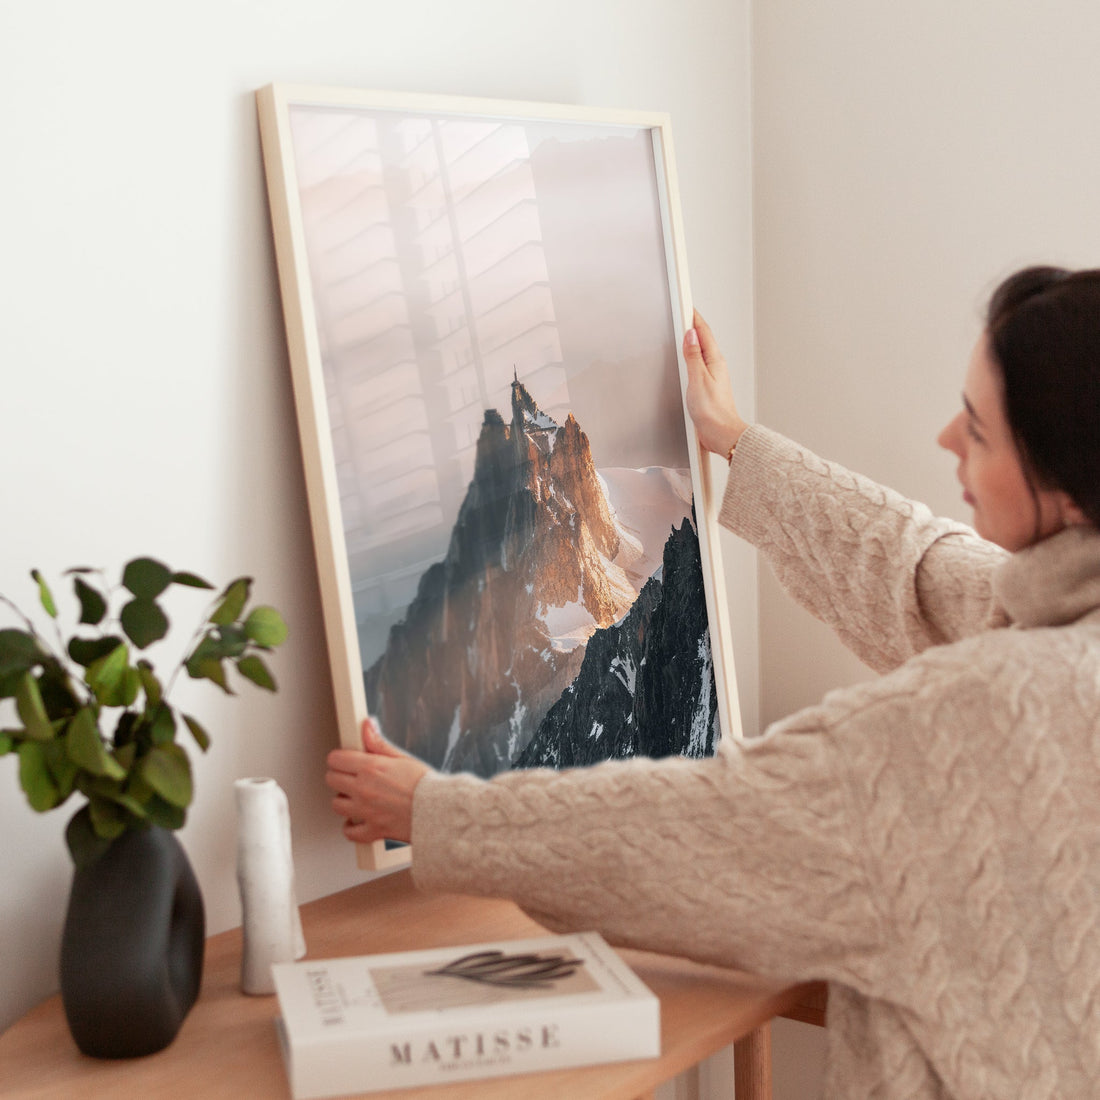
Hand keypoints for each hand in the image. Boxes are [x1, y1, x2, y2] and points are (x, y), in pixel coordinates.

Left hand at [325, 717, 429, 844]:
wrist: (440, 811)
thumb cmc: (426, 785)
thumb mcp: (402, 758)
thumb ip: (379, 743)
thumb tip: (367, 726)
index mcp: (371, 768)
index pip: (336, 759)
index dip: (340, 758)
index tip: (345, 760)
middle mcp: (364, 789)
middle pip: (331, 780)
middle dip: (339, 776)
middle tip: (351, 777)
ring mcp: (366, 811)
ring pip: (336, 805)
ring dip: (344, 801)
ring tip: (356, 797)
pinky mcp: (372, 830)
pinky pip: (349, 832)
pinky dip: (351, 827)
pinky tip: (357, 820)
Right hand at [683, 309, 748, 457]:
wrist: (721, 433)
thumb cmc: (713, 411)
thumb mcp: (698, 380)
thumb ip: (693, 356)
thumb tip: (690, 335)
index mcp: (715, 361)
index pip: (703, 332)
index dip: (694, 317)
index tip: (686, 305)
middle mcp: (715, 366)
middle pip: (703, 339)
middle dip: (693, 325)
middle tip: (684, 312)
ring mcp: (712, 376)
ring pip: (701, 352)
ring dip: (693, 340)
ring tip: (684, 330)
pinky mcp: (708, 387)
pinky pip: (699, 365)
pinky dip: (692, 357)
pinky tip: (687, 359)